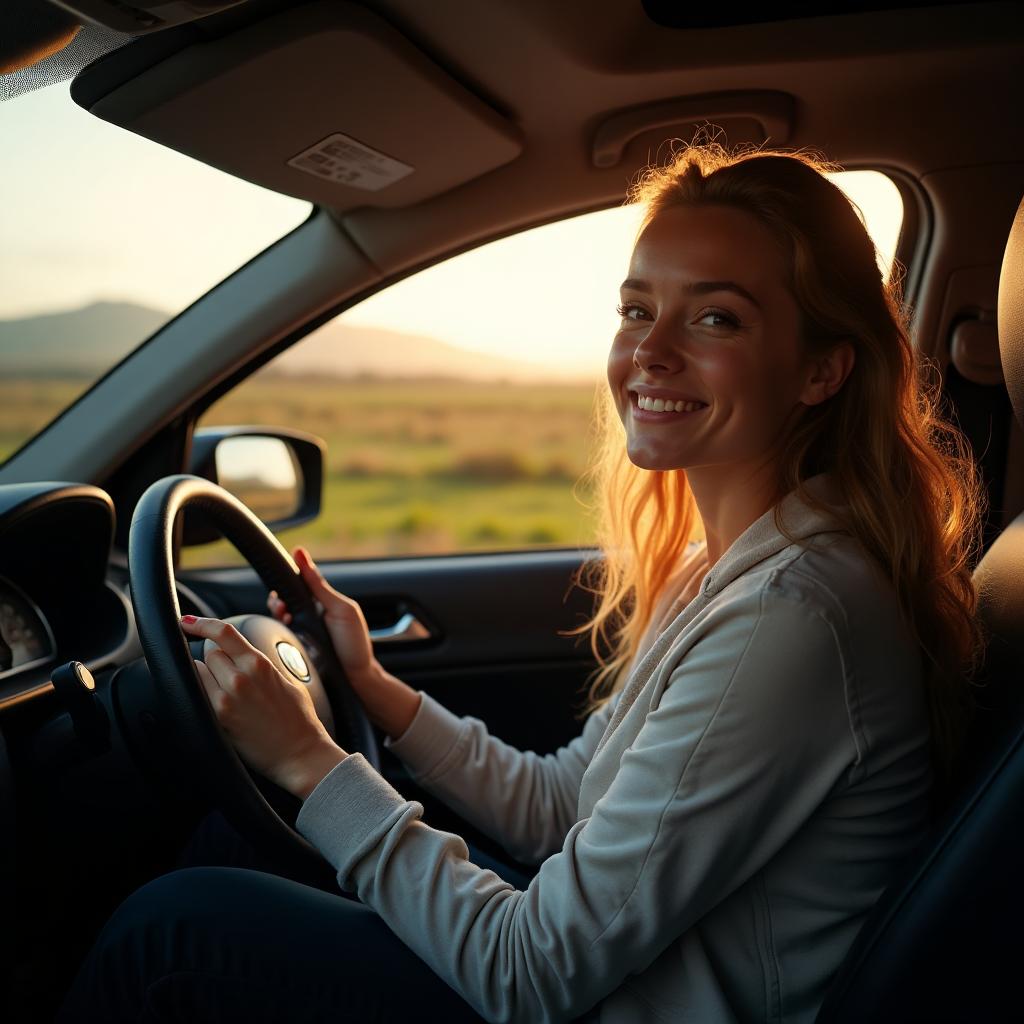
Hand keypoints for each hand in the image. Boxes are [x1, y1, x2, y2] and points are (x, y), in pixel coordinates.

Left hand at [180, 614, 345, 799]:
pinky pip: (198, 695)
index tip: (188, 621)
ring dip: (207, 676)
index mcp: (260, 664)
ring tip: (224, 690)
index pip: (224, 632)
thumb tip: (244, 657)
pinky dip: (203, 694)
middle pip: (209, 652)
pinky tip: (217, 702)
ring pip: (199, 672)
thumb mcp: (287, 681)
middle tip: (228, 673)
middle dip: (215, 658)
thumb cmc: (299, 719)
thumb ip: (263, 666)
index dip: (201, 623)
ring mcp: (226, 699)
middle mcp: (241, 678)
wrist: (301, 753)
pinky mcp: (218, 718)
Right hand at [268, 547, 421, 739]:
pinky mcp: (292, 645)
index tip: (283, 575)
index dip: (289, 579)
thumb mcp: (341, 609)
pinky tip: (283, 624)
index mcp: (321, 603)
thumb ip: (320, 586)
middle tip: (283, 602)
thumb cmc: (354, 643)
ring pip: (279, 614)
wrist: (355, 677)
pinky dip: (275, 625)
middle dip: (279, 597)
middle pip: (285, 599)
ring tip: (284, 613)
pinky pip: (277, 632)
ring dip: (277, 609)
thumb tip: (301, 555)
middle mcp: (308, 616)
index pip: (298, 584)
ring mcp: (300, 631)